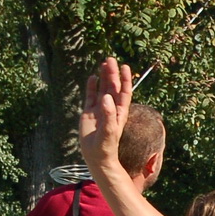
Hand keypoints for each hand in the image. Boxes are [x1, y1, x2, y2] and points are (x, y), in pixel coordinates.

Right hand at [79, 58, 133, 174]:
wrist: (97, 156)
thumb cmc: (106, 146)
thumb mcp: (109, 131)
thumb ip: (109, 115)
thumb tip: (107, 97)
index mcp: (119, 112)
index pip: (124, 92)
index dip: (125, 80)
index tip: (125, 67)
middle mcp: (111, 109)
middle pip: (113, 87)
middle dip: (112, 74)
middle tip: (110, 59)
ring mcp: (100, 109)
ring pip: (102, 89)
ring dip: (104, 77)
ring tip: (104, 63)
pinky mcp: (89, 113)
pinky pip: (90, 96)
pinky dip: (92, 86)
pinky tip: (93, 77)